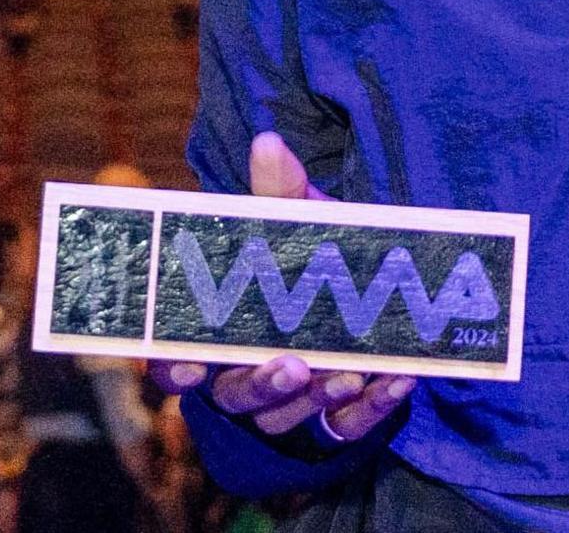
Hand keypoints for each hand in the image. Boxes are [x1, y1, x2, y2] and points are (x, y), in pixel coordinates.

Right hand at [183, 133, 417, 440]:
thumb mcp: (292, 227)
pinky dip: (372, 408)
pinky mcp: (335, 424)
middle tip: (293, 364)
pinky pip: (347, 427)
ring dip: (319, 397)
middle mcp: (243, 377)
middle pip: (237, 395)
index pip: (173, 364)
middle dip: (263, 383)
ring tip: (351, 372)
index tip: (188, 367)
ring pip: (289, 416)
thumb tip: (268, 140)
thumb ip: (278, 193)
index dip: (173, 370)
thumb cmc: (304, 264)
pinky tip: (395, 382)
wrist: (359, 297)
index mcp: (215, 334)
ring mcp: (289, 405)